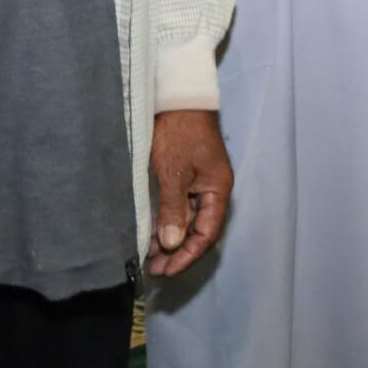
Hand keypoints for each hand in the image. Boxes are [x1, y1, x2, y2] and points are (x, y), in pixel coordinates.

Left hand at [146, 109, 231, 277]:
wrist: (178, 96)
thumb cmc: (178, 131)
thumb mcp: (174, 172)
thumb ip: (174, 209)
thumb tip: (173, 244)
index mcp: (218, 190)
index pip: (206, 234)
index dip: (187, 256)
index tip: (166, 270)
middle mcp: (212, 190)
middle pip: (199, 231)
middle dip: (178, 253)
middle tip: (154, 269)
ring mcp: (200, 183)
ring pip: (189, 221)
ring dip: (171, 240)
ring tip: (150, 257)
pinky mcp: (187, 176)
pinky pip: (181, 209)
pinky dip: (168, 224)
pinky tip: (154, 233)